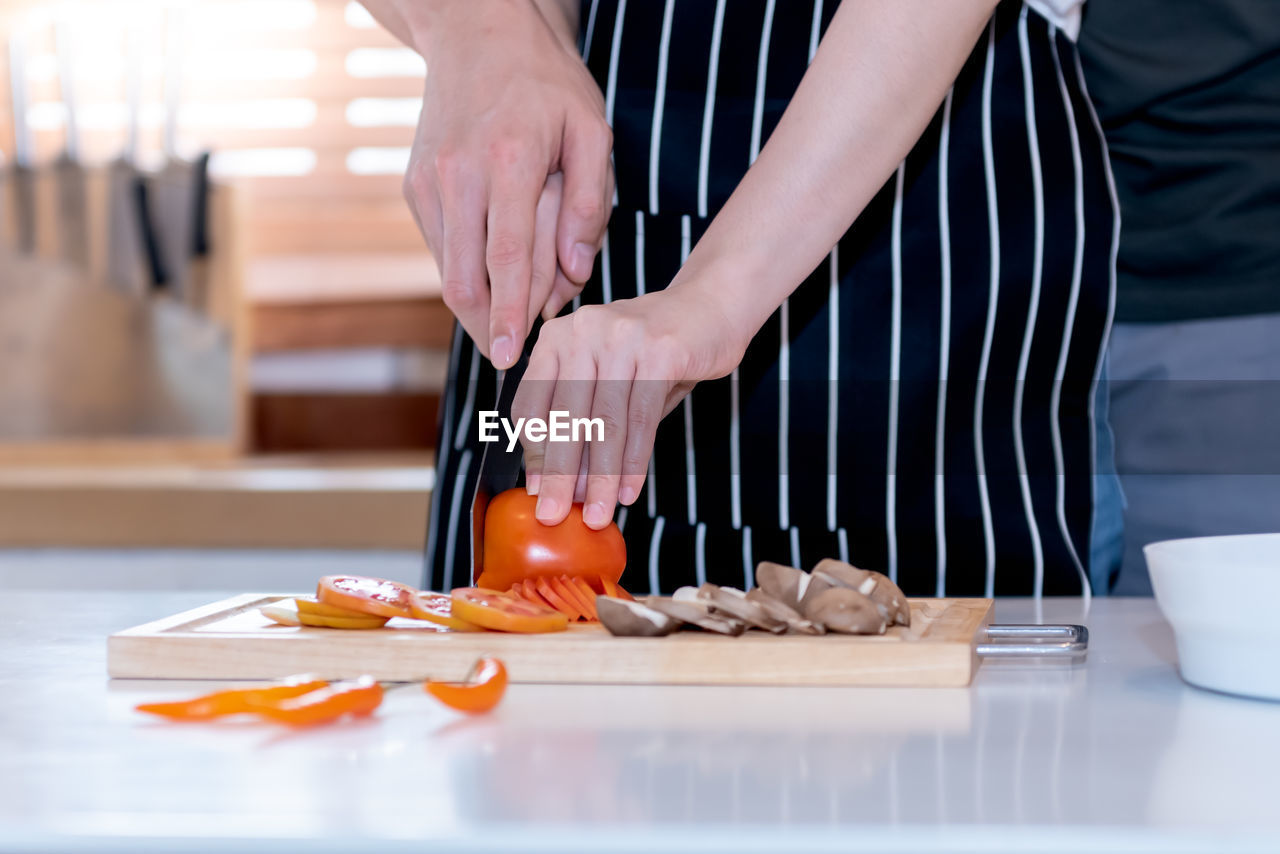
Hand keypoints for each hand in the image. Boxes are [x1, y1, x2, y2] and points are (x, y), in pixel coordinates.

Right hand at [403, 0, 613, 367]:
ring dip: (481, 305)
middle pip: (465, 279)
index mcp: (508, 160)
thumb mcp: (592, 130)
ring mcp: (428, 183)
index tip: (512, 358)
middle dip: (488, 329)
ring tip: (517, 314)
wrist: (478, 33)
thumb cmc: (546, 83)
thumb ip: (589, 204)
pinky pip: (442, 250)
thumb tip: (575, 269)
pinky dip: (469, 274)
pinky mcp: (415, 188)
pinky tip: (496, 276)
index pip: (506, 257)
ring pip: (448, 271)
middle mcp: (458, 174)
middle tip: (513, 360)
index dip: (510, 314)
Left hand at [511, 286, 749, 528]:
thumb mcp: (608, 380)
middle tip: (553, 515)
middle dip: (559, 475)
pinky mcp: (660, 350)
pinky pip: (642, 419)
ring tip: (598, 514)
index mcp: (556, 338)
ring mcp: (621, 338)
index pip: (532, 404)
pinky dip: (634, 462)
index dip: (533, 452)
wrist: (712, 305)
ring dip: (600, 478)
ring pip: (605, 423)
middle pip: (565, 417)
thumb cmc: (654, 351)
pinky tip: (629, 491)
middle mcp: (582, 331)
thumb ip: (586, 424)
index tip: (536, 491)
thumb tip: (568, 486)